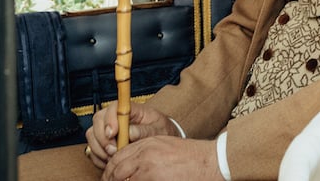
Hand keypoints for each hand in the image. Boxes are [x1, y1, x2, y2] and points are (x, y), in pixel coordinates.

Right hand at [84, 102, 179, 167]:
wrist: (162, 138)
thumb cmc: (160, 131)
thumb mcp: (157, 130)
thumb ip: (144, 131)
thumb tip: (129, 133)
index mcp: (131, 109)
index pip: (113, 107)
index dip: (110, 119)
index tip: (113, 133)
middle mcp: (116, 117)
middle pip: (98, 119)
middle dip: (103, 137)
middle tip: (114, 150)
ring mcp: (108, 128)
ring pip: (92, 135)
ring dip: (99, 149)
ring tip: (114, 156)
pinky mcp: (104, 141)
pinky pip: (92, 148)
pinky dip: (99, 157)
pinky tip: (111, 161)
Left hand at [100, 136, 222, 180]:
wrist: (209, 162)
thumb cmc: (191, 158)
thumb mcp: (166, 147)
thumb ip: (147, 153)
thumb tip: (129, 168)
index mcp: (148, 143)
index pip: (118, 155)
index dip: (110, 169)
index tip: (110, 177)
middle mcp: (145, 153)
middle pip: (115, 168)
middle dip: (110, 179)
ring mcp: (147, 167)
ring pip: (120, 178)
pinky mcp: (150, 178)